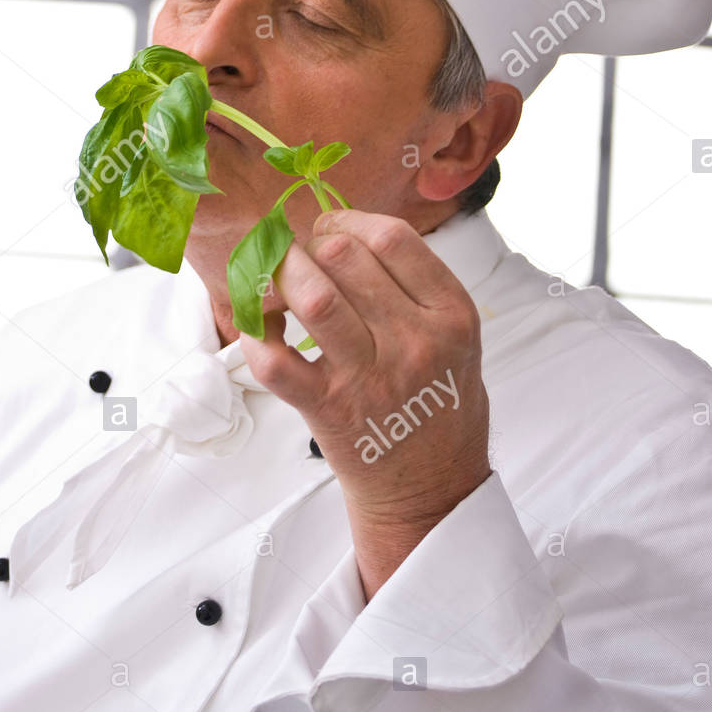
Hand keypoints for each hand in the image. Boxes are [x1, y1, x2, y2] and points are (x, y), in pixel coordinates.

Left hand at [238, 210, 490, 590]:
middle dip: (310, 245)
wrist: (433, 490)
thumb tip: (344, 231)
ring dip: (281, 276)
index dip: (348, 221)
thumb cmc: (441, 403)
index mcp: (452, 316)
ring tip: (275, 279)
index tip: (330, 229)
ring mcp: (370, 377)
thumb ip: (416, 288)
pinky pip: (274, 361)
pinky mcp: (328, 410)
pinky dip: (254, 334)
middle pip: (345, 257)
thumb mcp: (457, 338)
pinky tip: (259, 326)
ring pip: (312, 298)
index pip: (392, 239)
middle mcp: (415, 342)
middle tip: (300, 256)